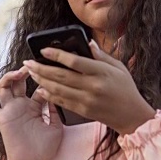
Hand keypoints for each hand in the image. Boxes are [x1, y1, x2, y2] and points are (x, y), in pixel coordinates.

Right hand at [0, 67, 62, 159]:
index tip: (49, 76)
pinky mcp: (2, 118)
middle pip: (19, 82)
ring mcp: (11, 111)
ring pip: (4, 88)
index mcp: (35, 107)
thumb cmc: (45, 150)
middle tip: (30, 66)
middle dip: (23, 72)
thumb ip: (56, 112)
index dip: (43, 80)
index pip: (38, 87)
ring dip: (8, 77)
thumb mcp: (56, 128)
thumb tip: (56, 95)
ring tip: (18, 73)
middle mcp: (22, 106)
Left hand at [24, 40, 155, 134]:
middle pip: (61, 76)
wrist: (132, 116)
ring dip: (41, 81)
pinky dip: (49, 95)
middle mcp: (92, 87)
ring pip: (58, 89)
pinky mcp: (83, 111)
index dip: (57, 55)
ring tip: (31, 73)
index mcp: (101, 72)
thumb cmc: (126, 88)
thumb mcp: (119, 67)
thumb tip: (88, 43)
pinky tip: (40, 89)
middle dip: (41, 68)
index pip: (74, 62)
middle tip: (28, 62)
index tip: (43, 50)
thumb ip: (102, 55)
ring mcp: (87, 100)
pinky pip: (62, 102)